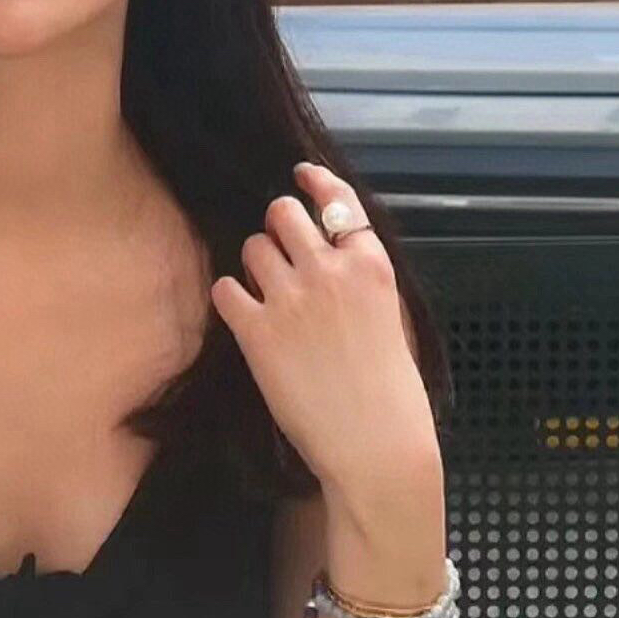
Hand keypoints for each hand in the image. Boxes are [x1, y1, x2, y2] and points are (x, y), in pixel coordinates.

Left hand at [209, 163, 439, 493]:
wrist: (375, 444)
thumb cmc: (391, 391)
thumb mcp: (393, 317)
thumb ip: (363, 277)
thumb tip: (336, 250)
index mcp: (370, 264)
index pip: (337, 200)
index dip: (315, 181)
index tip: (300, 174)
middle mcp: (329, 270)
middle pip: (283, 212)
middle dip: (277, 226)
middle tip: (279, 251)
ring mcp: (290, 298)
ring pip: (252, 246)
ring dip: (255, 264)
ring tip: (267, 294)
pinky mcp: (257, 331)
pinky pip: (225, 288)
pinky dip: (230, 297)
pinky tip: (244, 315)